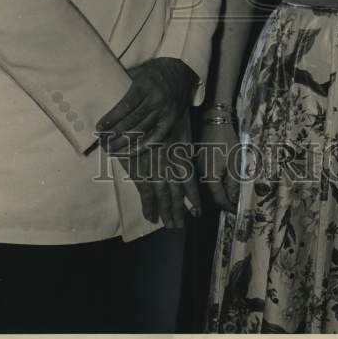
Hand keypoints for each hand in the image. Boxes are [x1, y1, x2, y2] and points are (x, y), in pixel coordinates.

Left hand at [96, 57, 196, 154]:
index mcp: (145, 86)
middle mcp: (156, 100)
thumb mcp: (139, 71)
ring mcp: (165, 111)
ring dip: (124, 142)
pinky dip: (141, 146)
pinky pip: (156, 138)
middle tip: (101, 141)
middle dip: (114, 134)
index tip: (99, 127)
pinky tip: (128, 152)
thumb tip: (105, 100)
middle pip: (131, 121)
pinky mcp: (172, 120)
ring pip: (141, 131)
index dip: (111, 119)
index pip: (125, 107)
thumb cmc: (156, 70)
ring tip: (110, 149)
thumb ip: (125, 85)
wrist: (183, 69)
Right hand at [122, 111, 200, 228]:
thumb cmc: (160, 118)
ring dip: (166, 212)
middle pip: (176, 192)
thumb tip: (189, 158)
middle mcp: (169, 162)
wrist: (139, 112)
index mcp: (180, 153)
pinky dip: (148, 205)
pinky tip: (150, 217)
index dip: (194, 197)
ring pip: (163, 195)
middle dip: (178, 210)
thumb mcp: (177, 130)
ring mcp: (154, 167)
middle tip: (180, 225)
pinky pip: (145, 192)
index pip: (189, 180)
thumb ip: (182, 147)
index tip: (198, 212)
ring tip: (170, 225)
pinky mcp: (139, 169)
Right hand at [198, 121, 240, 213]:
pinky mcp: (196, 162)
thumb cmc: (227, 141)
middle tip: (232, 205)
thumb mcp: (234, 162)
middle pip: (209, 195)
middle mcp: (199, 175)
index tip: (235, 211)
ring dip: (216, 194)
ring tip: (227, 195)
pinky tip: (219, 182)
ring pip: (205, 188)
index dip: (228, 206)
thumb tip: (232, 200)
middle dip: (221, 202)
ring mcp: (196, 168)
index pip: (218, 198)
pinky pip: (203, 178)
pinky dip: (211, 184)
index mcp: (209, 176)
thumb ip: (232, 183)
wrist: (214, 121)